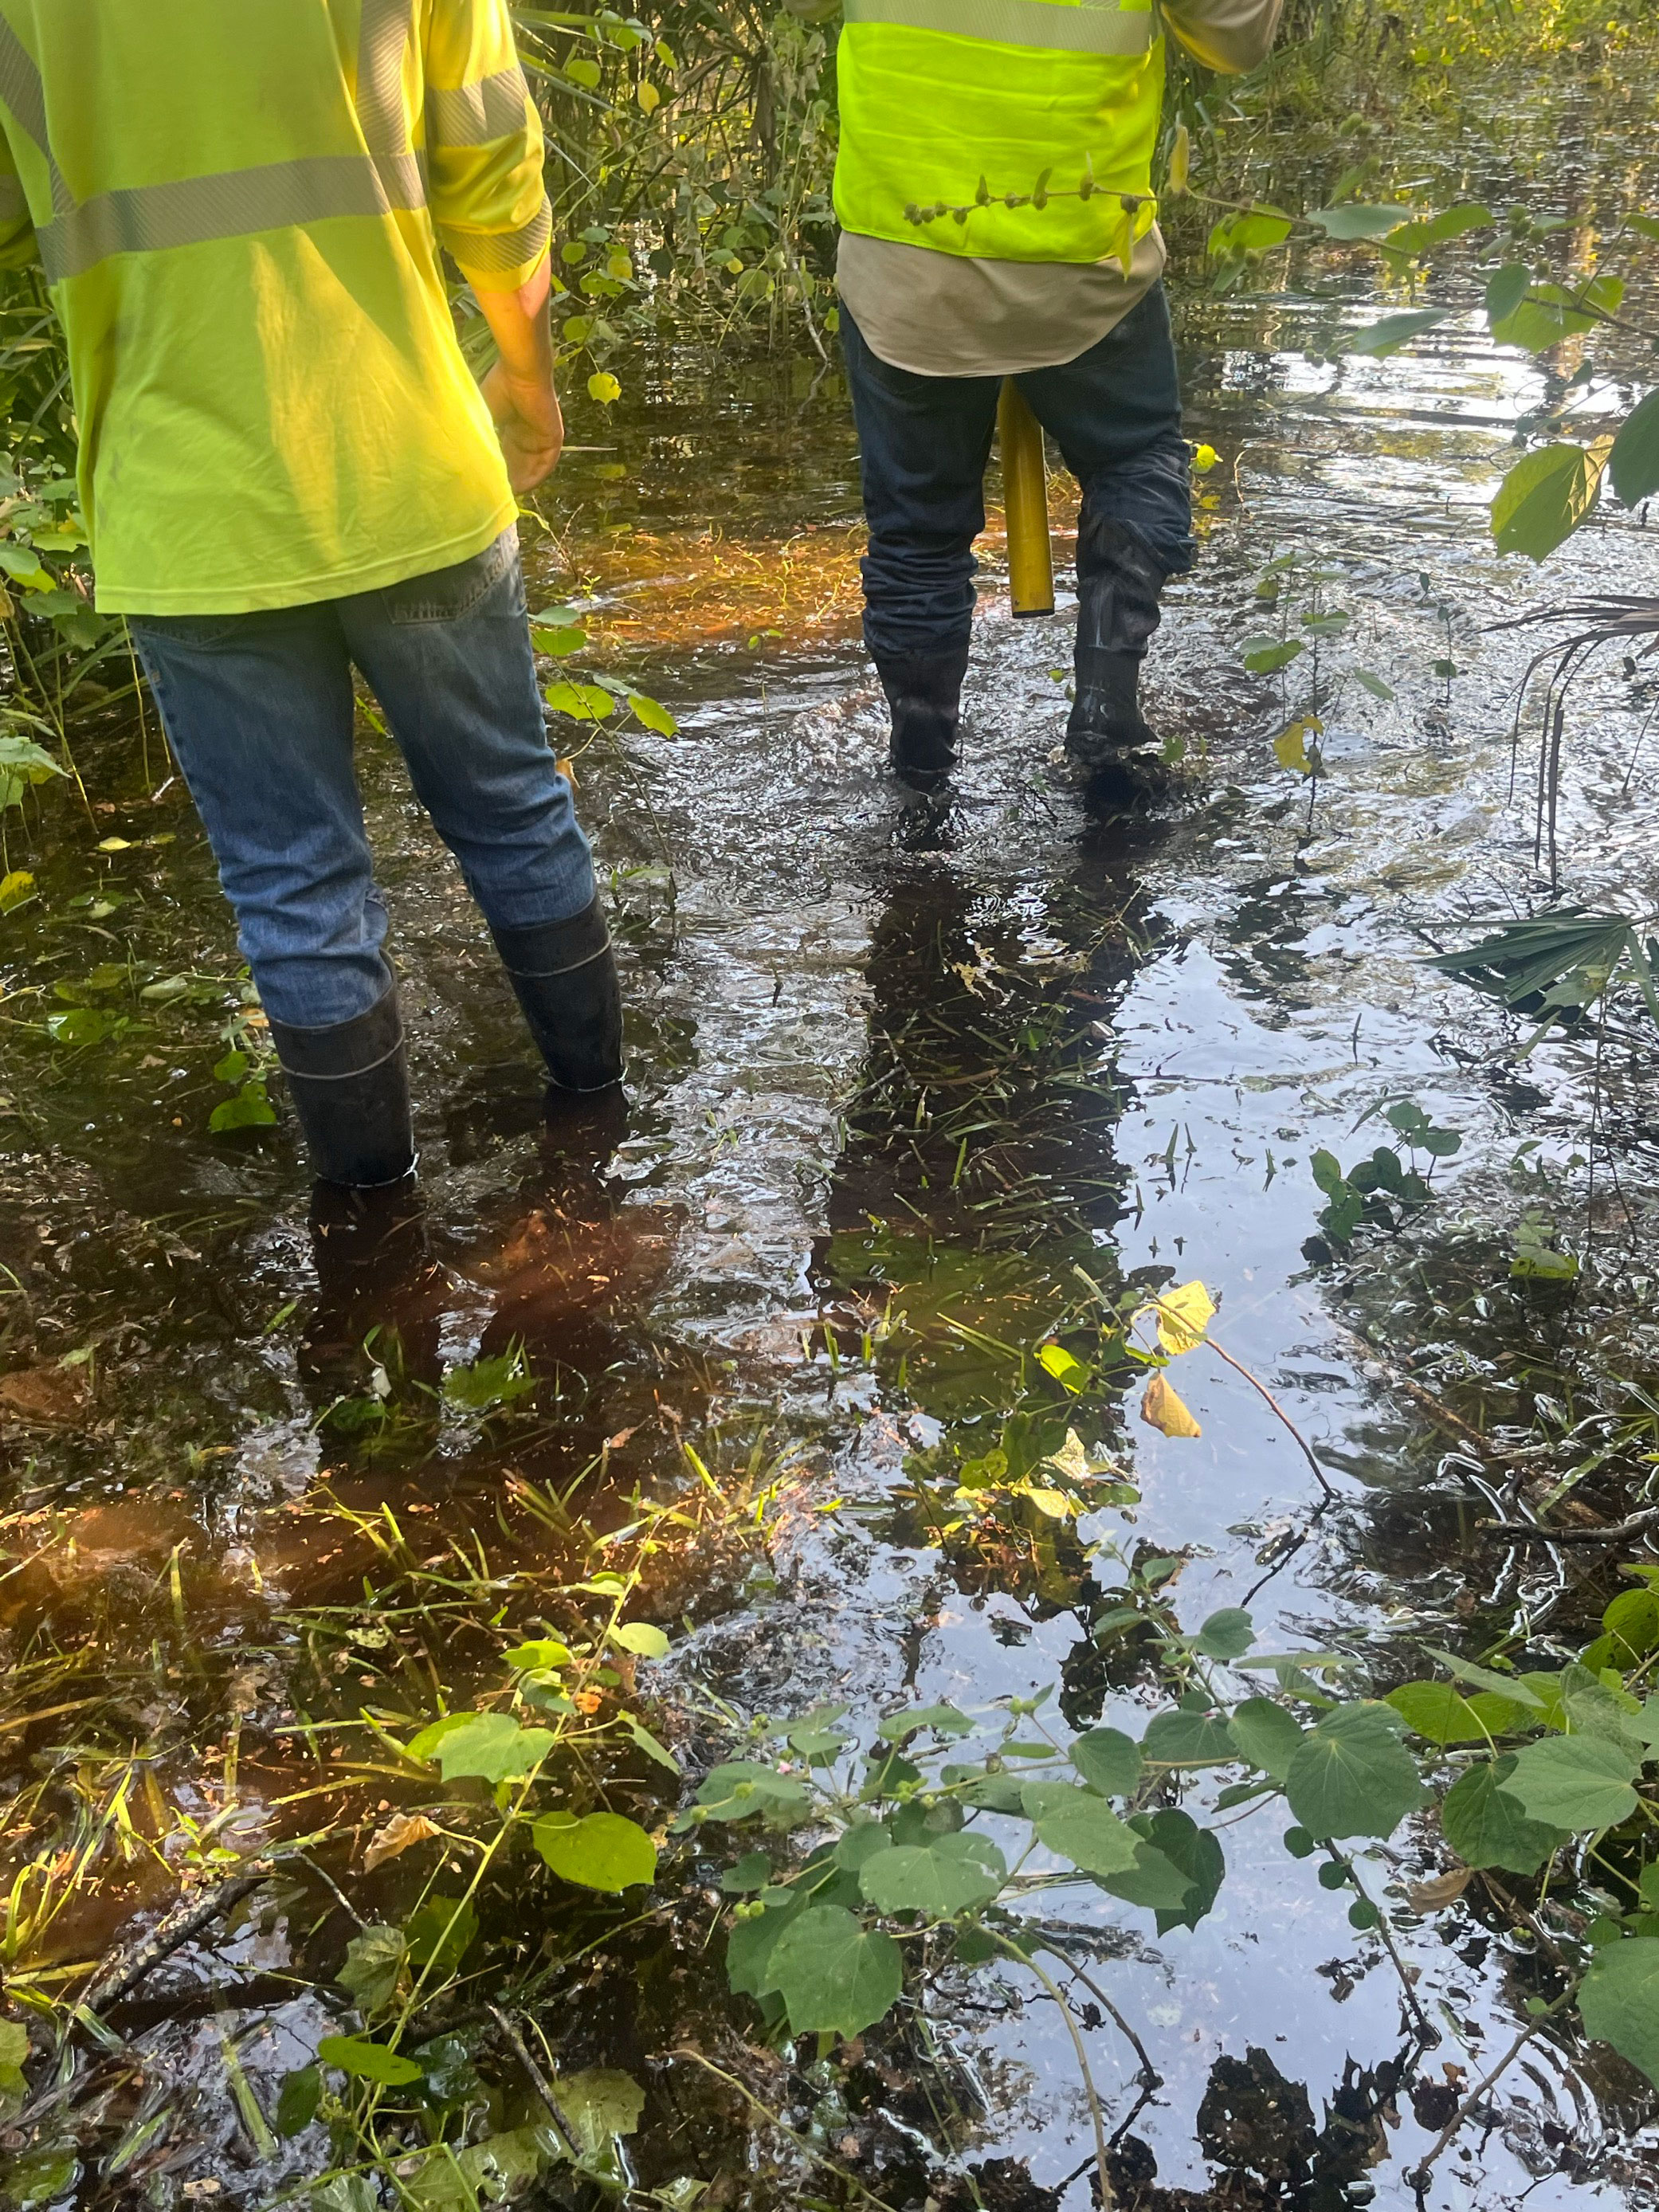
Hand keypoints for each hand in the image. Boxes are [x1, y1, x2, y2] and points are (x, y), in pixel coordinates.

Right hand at [482, 359, 563, 493]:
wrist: (521, 372)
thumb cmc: (500, 387)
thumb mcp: (485, 415)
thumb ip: (482, 435)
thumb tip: (469, 457)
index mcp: (511, 425)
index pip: (505, 453)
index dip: (496, 468)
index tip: (485, 482)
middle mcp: (527, 433)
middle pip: (518, 463)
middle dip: (507, 478)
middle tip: (494, 494)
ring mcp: (541, 436)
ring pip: (531, 466)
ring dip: (520, 480)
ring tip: (506, 495)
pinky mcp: (554, 438)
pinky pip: (546, 464)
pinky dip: (535, 476)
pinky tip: (522, 488)